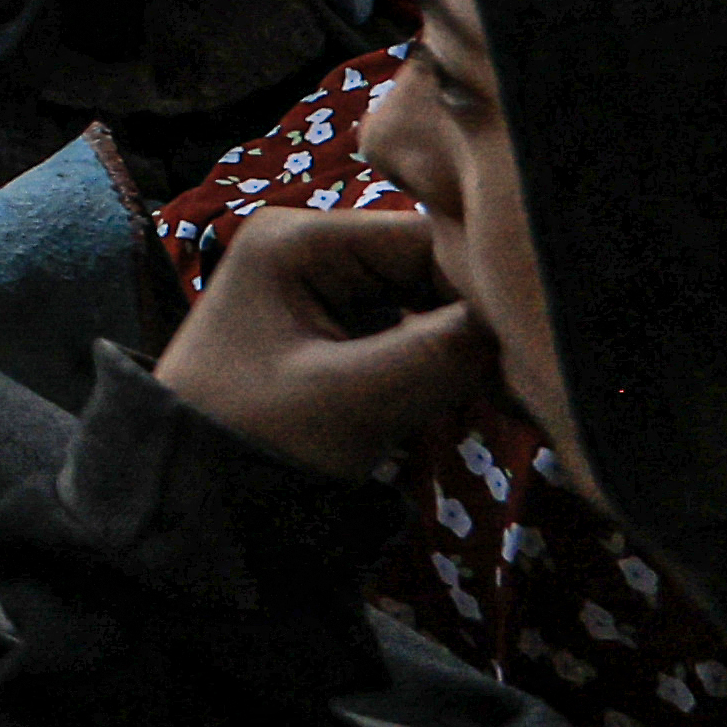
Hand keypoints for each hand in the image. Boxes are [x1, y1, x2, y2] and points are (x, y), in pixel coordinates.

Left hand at [155, 207, 495, 482]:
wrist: (189, 488)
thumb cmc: (252, 438)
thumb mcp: (350, 399)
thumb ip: (438, 356)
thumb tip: (524, 327)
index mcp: (299, 238)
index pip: (426, 238)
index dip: (485, 287)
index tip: (536, 345)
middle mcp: (311, 244)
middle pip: (431, 266)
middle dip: (478, 319)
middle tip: (528, 380)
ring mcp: (323, 284)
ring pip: (428, 299)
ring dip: (465, 344)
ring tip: (507, 393)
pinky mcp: (335, 325)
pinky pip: (410, 327)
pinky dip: (442, 359)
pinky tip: (476, 396)